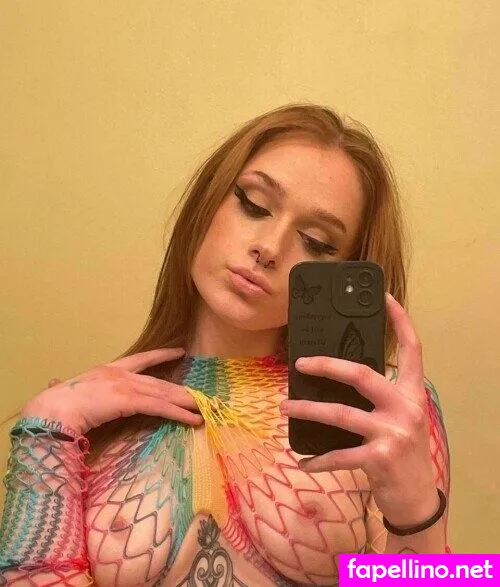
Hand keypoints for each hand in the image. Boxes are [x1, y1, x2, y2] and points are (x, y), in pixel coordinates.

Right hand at [22, 348, 202, 434]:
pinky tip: (193, 419)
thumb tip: (53, 382)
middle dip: (180, 390)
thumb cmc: (54, 402)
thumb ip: (65, 385)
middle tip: (200, 394)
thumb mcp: (65, 390)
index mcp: (108, 369)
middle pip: (159, 382)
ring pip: (164, 394)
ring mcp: (127, 385)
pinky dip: (179, 414)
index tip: (179, 352)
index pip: (142, 359)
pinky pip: (161, 408)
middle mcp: (122, 374)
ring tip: (204, 407)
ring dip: (185, 403)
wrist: (53, 408)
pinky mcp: (130, 400)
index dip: (162, 355)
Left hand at [280, 293, 438, 526]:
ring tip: (285, 408)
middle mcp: (406, 408)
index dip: (400, 321)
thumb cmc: (403, 452)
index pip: (412, 350)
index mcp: (412, 393)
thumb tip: (339, 376)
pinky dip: (317, 459)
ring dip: (307, 409)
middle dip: (326, 365)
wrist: (418, 498)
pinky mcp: (379, 458)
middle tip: (299, 363)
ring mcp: (393, 433)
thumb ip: (380, 397)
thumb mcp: (400, 418)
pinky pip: (338, 455)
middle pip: (361, 375)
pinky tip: (301, 461)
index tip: (385, 298)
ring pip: (340, 413)